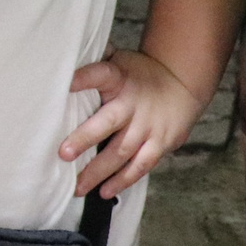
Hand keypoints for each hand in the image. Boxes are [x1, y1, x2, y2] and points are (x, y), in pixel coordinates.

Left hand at [63, 48, 209, 198]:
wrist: (182, 84)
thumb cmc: (139, 74)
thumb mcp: (120, 60)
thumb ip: (96, 60)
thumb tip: (65, 53)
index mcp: (119, 78)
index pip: (100, 74)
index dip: (83, 78)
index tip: (66, 84)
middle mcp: (132, 103)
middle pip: (107, 122)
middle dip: (85, 139)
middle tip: (63, 154)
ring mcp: (147, 126)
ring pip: (121, 151)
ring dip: (98, 171)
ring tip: (77, 187)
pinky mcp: (160, 143)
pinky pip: (141, 165)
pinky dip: (123, 180)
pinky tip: (104, 192)